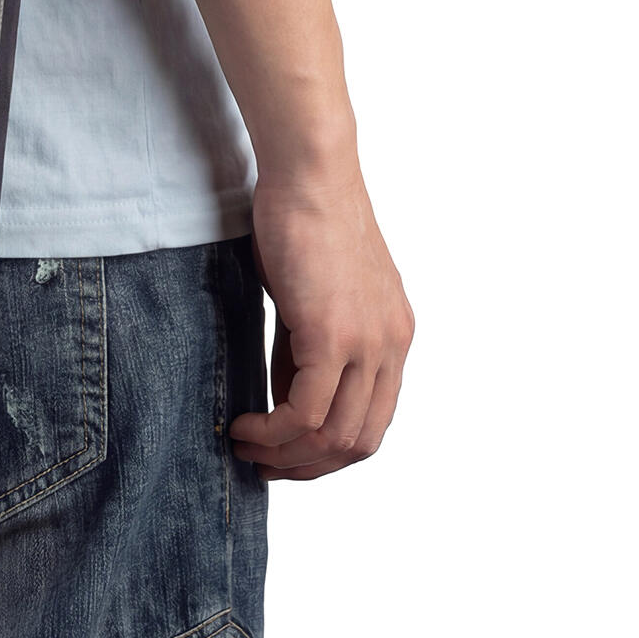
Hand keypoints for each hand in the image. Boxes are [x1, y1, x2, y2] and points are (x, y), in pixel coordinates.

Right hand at [229, 168, 412, 480]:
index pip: (374, 421)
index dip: (329, 450)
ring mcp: (366, 343)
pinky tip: (245, 425)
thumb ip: (309, 346)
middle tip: (264, 464)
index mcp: (393, 336)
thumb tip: (287, 397)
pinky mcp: (332, 335)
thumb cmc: (301, 215)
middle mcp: (390, 346)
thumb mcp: (314, 292)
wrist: (308, 172)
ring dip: (288, 455)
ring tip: (246, 448)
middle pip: (359, 441)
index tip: (288, 452)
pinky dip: (274, 432)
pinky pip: (306, 412)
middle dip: (309, 465)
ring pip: (335, 436)